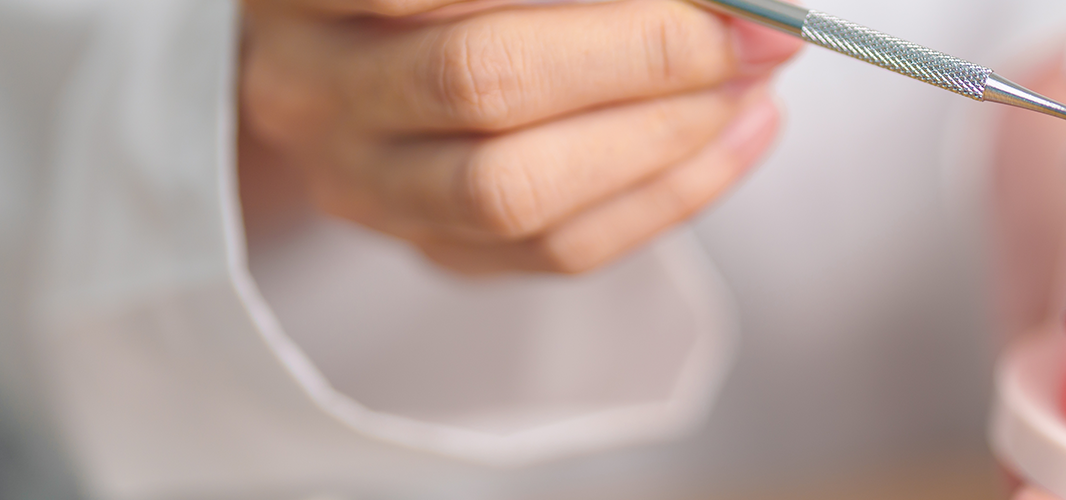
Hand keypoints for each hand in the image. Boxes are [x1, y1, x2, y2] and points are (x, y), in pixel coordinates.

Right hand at [238, 0, 800, 273]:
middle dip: (643, 55)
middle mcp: (313, 91)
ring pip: (515, 192)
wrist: (338, 56)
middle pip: (481, 83)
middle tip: (752, 31)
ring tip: (750, 83)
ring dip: (663, 136)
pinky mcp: (430, 250)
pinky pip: (556, 252)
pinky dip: (668, 194)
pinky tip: (738, 134)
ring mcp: (364, 186)